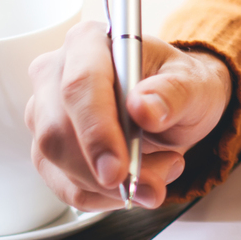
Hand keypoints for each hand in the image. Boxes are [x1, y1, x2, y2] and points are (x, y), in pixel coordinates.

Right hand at [25, 20, 230, 210]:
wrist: (174, 106)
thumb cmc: (181, 86)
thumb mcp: (195, 85)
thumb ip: (174, 93)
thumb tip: (144, 108)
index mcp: (89, 42)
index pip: (80, 85)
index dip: (96, 130)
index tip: (119, 169)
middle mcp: (56, 73)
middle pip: (57, 130)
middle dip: (102, 170)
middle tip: (153, 186)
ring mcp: (45, 113)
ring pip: (56, 163)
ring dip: (109, 186)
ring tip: (160, 173)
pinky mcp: (47, 149)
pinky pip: (64, 186)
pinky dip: (103, 197)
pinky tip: (136, 185)